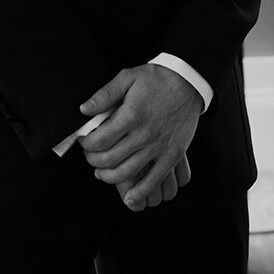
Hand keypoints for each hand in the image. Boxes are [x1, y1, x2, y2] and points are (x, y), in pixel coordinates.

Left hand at [77, 64, 201, 211]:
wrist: (189, 82)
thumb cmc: (157, 79)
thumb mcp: (128, 77)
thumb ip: (105, 94)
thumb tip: (84, 110)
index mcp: (131, 115)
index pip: (100, 140)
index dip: (86, 144)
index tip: (84, 141)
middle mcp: (145, 134)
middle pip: (109, 159)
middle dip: (93, 161)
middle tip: (90, 156)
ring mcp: (159, 147)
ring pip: (127, 173)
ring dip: (108, 177)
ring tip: (101, 172)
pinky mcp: (172, 155)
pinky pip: (154, 180)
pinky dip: (139, 192)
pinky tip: (129, 196)